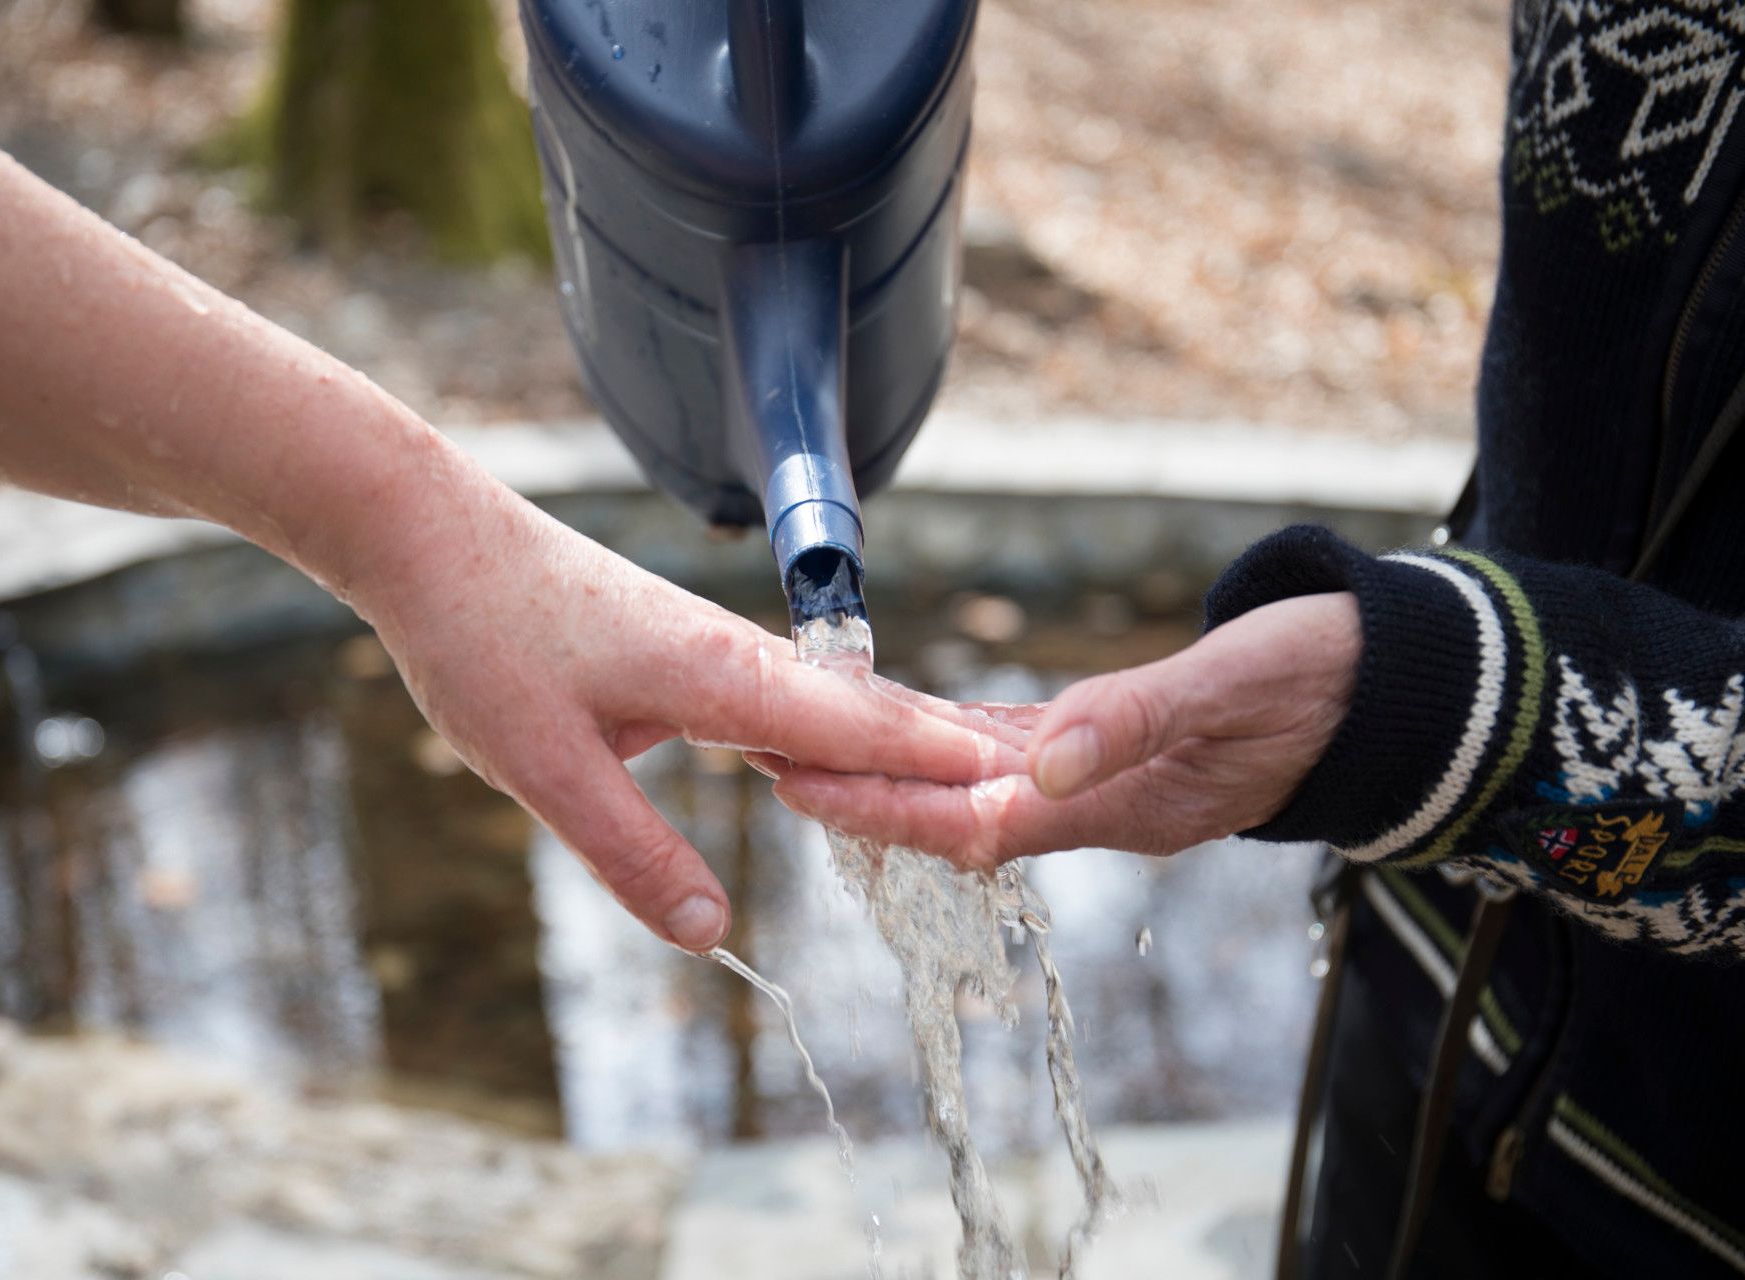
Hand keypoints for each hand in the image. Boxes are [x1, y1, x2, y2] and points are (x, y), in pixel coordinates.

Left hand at [344, 453, 1018, 950]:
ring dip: (894, 735)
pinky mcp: (677, 644)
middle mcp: (733, 652)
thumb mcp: (543, 767)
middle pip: (865, 707)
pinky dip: (834, 721)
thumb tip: (713, 934)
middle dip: (942, 750)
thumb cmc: (481, 637)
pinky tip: (835, 741)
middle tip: (1024, 790)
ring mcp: (708, 642)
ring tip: (962, 773)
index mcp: (722, 676)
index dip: (939, 765)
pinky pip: (783, 689)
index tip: (1019, 788)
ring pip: (826, 695)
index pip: (860, 728)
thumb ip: (631, 850)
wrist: (426, 532)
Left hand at [769, 593, 1359, 869]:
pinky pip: (1007, 752)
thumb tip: (1044, 766)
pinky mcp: (1106, 746)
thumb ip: (1139, 721)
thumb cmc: (1319, 680)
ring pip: (970, 781)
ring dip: (889, 763)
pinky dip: (948, 736)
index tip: (797, 785)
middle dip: (856, 788)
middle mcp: (1095, 804)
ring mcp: (1099, 781)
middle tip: (759, 753)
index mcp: (1119, 804)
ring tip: (804, 733)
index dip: (882, 808)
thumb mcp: (1234, 685)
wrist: (1382, 687)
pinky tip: (902, 715)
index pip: (972, 823)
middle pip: (951, 809)